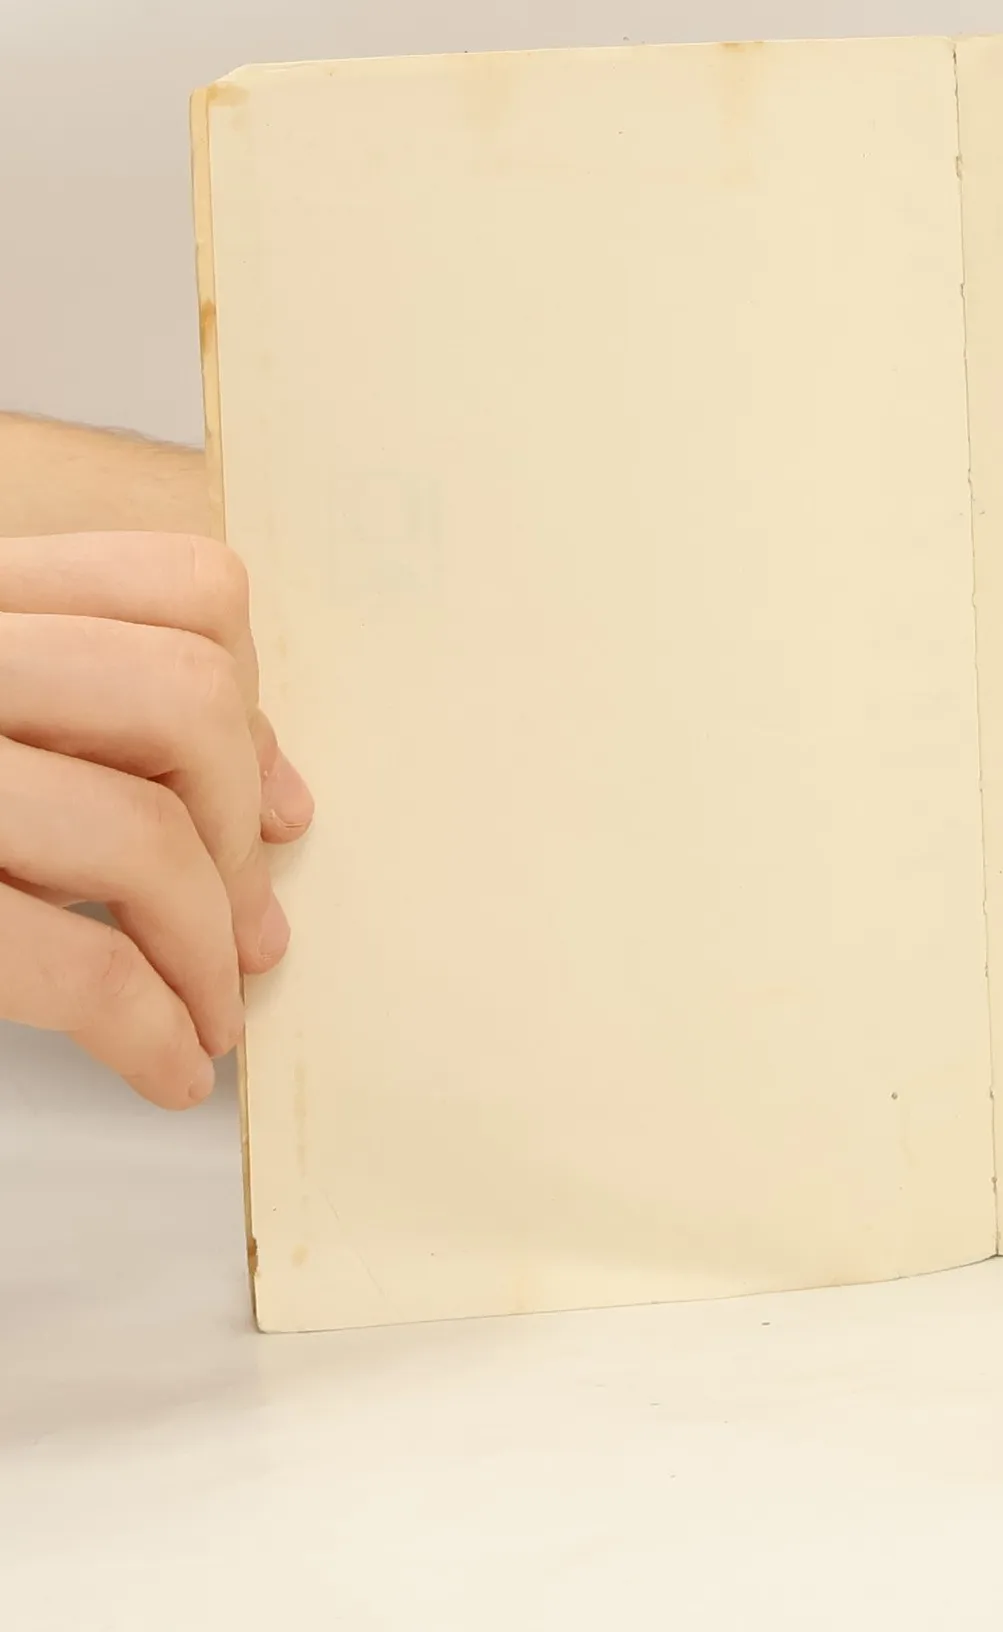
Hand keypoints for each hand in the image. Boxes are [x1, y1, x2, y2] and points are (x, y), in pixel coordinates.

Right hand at [0, 533, 311, 1106]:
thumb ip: (96, 721)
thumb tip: (279, 808)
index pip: (186, 590)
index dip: (257, 705)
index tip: (270, 812)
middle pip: (188, 701)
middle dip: (235, 830)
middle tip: (233, 926)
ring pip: (138, 831)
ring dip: (203, 946)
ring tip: (207, 1010)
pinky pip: (68, 963)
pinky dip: (149, 1028)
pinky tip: (169, 1066)